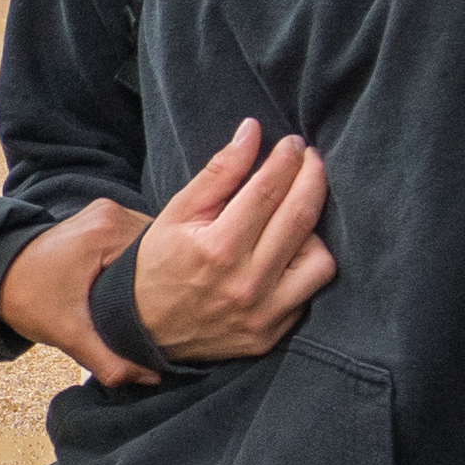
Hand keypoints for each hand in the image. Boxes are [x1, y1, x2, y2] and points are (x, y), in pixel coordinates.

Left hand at [0, 196, 157, 385]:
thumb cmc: (29, 301)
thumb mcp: (69, 334)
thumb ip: (109, 359)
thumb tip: (150, 377)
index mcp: (106, 231)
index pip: (164, 254)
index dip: (172, 285)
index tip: (174, 313)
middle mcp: (110, 212)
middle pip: (161, 246)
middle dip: (165, 278)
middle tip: (167, 312)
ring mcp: (107, 211)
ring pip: (152, 242)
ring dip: (155, 269)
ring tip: (156, 301)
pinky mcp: (103, 217)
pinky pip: (138, 238)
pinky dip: (142, 261)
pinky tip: (141, 286)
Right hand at [128, 119, 336, 362]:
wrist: (144, 329)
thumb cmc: (159, 264)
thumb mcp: (177, 212)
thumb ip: (219, 172)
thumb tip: (253, 131)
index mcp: (218, 248)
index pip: (268, 191)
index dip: (286, 160)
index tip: (294, 144)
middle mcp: (246, 283)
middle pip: (300, 217)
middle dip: (312, 177)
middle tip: (310, 159)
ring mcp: (263, 313)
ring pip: (320, 258)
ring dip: (314, 228)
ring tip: (296, 213)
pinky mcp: (273, 333)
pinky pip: (311, 292)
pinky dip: (306, 266)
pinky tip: (290, 250)